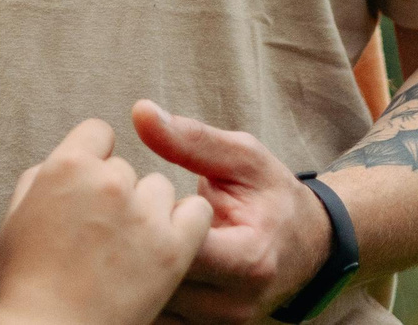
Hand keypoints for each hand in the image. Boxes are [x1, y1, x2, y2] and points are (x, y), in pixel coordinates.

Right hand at [0, 118, 213, 324]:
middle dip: (115, 193)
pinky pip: (197, 213)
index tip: (90, 185)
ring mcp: (144, 215)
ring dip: (149, 209)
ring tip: (130, 246)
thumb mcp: (17, 217)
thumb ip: (44, 177)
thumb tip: (67, 164)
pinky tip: (169, 240)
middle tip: (101, 231)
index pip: (97, 133)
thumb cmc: (25, 281)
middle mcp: (109, 183)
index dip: (93, 158)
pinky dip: (188, 223)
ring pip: (161, 188)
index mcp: (66, 167)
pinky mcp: (173, 248)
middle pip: (126, 169)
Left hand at [131, 102, 332, 323]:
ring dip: (129, 272)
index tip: (128, 197)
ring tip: (116, 240)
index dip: (145, 221)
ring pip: (152, 306)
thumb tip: (141, 113)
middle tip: (109, 219)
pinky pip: (158, 317)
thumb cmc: (273, 196)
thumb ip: (192, 139)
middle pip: (158, 283)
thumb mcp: (242, 158)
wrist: (307, 245)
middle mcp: (233, 304)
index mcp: (248, 259)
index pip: (178, 248)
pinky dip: (140, 289)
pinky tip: (129, 262)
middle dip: (128, 249)